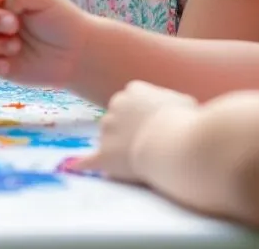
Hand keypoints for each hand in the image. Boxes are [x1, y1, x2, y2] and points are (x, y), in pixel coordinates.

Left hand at [74, 81, 196, 181]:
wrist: (169, 144)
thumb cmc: (182, 121)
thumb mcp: (184, 101)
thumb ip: (172, 101)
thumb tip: (176, 106)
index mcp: (133, 90)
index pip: (133, 101)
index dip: (143, 116)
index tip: (155, 125)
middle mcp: (115, 104)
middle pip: (117, 118)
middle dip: (128, 129)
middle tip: (148, 141)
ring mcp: (107, 129)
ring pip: (109, 137)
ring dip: (119, 147)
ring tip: (139, 157)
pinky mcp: (104, 154)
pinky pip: (89, 160)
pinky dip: (83, 164)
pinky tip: (74, 167)